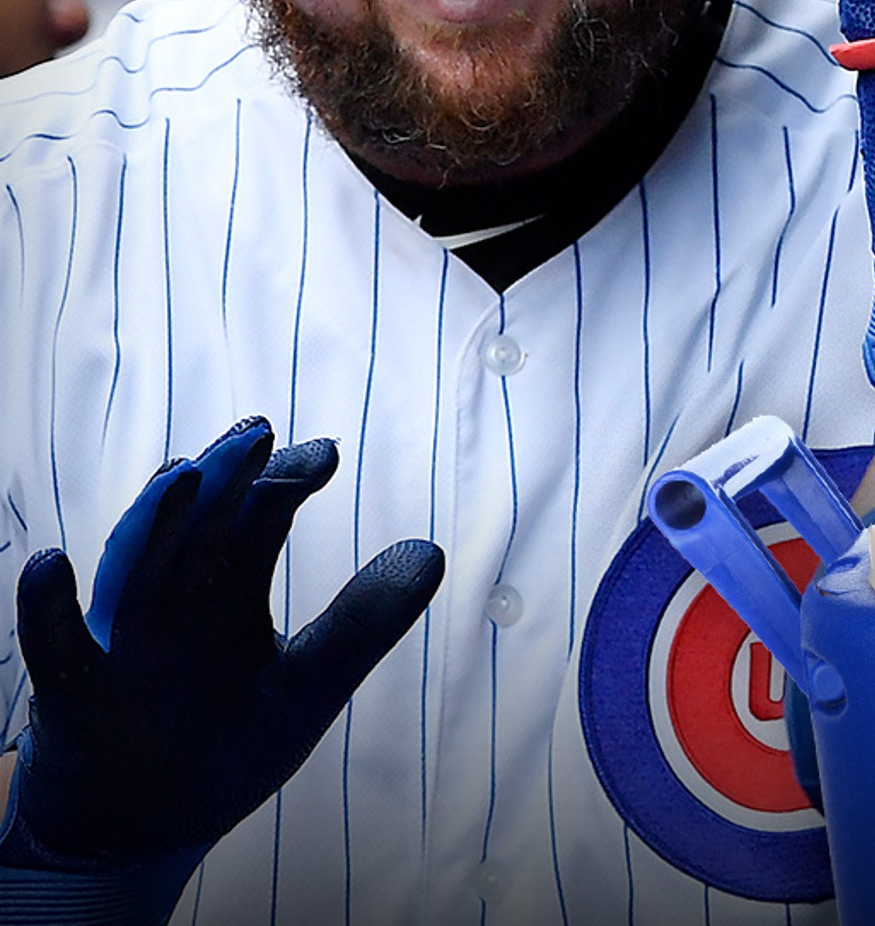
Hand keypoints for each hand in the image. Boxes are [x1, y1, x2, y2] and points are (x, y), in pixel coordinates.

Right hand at [3, 417, 442, 870]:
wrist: (143, 835)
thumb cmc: (224, 748)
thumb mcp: (308, 686)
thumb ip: (363, 623)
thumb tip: (433, 552)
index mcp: (228, 590)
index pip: (257, 517)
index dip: (286, 481)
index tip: (325, 453)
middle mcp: (176, 602)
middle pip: (199, 525)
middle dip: (227, 479)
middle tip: (260, 435)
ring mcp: (124, 644)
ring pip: (136, 567)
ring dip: (156, 521)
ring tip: (183, 475)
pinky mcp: (76, 697)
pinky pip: (56, 648)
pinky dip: (45, 610)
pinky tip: (48, 564)